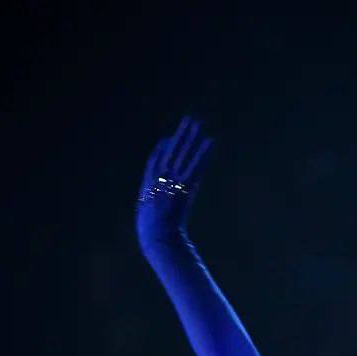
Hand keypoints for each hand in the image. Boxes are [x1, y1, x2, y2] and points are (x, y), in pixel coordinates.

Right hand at [136, 115, 213, 239]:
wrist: (157, 235)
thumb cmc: (151, 232)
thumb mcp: (147, 218)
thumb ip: (151, 209)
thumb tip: (153, 208)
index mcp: (148, 184)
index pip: (154, 160)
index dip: (161, 148)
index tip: (167, 138)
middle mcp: (160, 177)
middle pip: (171, 150)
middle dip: (180, 134)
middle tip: (188, 119)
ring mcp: (173, 180)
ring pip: (183, 153)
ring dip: (191, 136)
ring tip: (198, 122)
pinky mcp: (185, 185)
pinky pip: (196, 166)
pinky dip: (203, 153)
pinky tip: (209, 141)